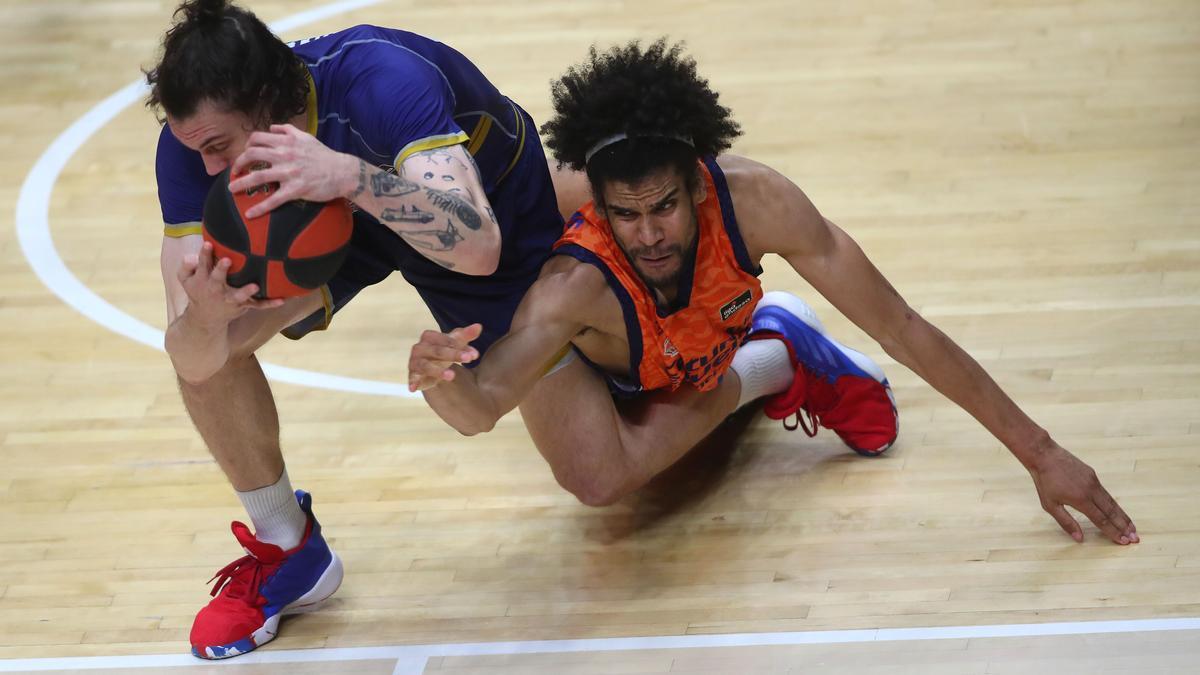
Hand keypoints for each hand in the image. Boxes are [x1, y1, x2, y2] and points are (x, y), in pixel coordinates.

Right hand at [177, 241, 283, 327]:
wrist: (206, 318)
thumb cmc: (198, 290)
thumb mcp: (185, 279)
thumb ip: (186, 266)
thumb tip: (191, 256)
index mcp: (203, 279)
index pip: (202, 264)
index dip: (204, 254)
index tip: (208, 244)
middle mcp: (216, 289)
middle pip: (218, 279)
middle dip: (221, 270)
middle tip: (227, 260)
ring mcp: (230, 298)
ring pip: (239, 295)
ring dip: (246, 291)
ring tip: (255, 286)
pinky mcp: (243, 305)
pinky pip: (258, 305)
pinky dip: (270, 303)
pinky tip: (282, 299)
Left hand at [228, 124, 354, 217]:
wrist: (343, 172)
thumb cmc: (324, 155)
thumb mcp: (307, 137)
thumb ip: (288, 130)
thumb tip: (272, 128)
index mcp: (286, 142)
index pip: (257, 139)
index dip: (247, 145)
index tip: (245, 153)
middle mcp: (285, 155)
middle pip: (252, 155)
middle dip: (239, 163)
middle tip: (235, 171)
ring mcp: (289, 173)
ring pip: (258, 177)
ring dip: (241, 183)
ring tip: (231, 189)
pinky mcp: (296, 190)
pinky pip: (274, 200)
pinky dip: (260, 208)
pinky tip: (250, 214)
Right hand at [408, 324, 482, 391]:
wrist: (431, 364)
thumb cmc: (444, 350)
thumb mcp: (456, 343)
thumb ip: (466, 335)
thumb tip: (478, 326)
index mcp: (429, 336)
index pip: (445, 339)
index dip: (459, 346)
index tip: (475, 354)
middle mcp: (419, 348)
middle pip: (437, 351)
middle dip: (453, 354)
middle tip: (469, 359)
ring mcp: (415, 362)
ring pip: (426, 365)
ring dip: (438, 371)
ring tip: (452, 376)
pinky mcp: (413, 376)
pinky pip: (413, 378)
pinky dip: (413, 382)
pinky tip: (414, 388)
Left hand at [1028, 442, 1138, 544]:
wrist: (1044, 455)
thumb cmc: (1044, 481)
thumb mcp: (1050, 505)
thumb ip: (1066, 522)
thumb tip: (1080, 538)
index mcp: (1081, 500)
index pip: (1101, 520)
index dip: (1113, 532)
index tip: (1123, 542)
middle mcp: (1091, 491)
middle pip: (1112, 512)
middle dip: (1124, 527)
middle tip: (1135, 538)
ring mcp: (1094, 481)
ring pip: (1112, 502)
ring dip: (1123, 516)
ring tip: (1132, 527)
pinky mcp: (1093, 475)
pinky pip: (1106, 492)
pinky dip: (1114, 504)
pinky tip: (1118, 511)